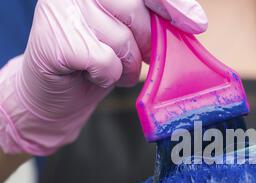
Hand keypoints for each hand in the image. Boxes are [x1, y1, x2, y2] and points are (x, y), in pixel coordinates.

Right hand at [0, 0, 206, 155]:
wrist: (55, 96)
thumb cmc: (95, 63)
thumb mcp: (129, 35)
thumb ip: (152, 21)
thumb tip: (195, 21)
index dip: (173, 3)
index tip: (197, 24)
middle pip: (134, 11)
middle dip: (145, 42)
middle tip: (139, 56)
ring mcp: (61, 9)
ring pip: (121, 39)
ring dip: (124, 64)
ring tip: (109, 68)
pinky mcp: (56, 37)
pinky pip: (105, 61)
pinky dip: (107, 76)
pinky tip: (92, 74)